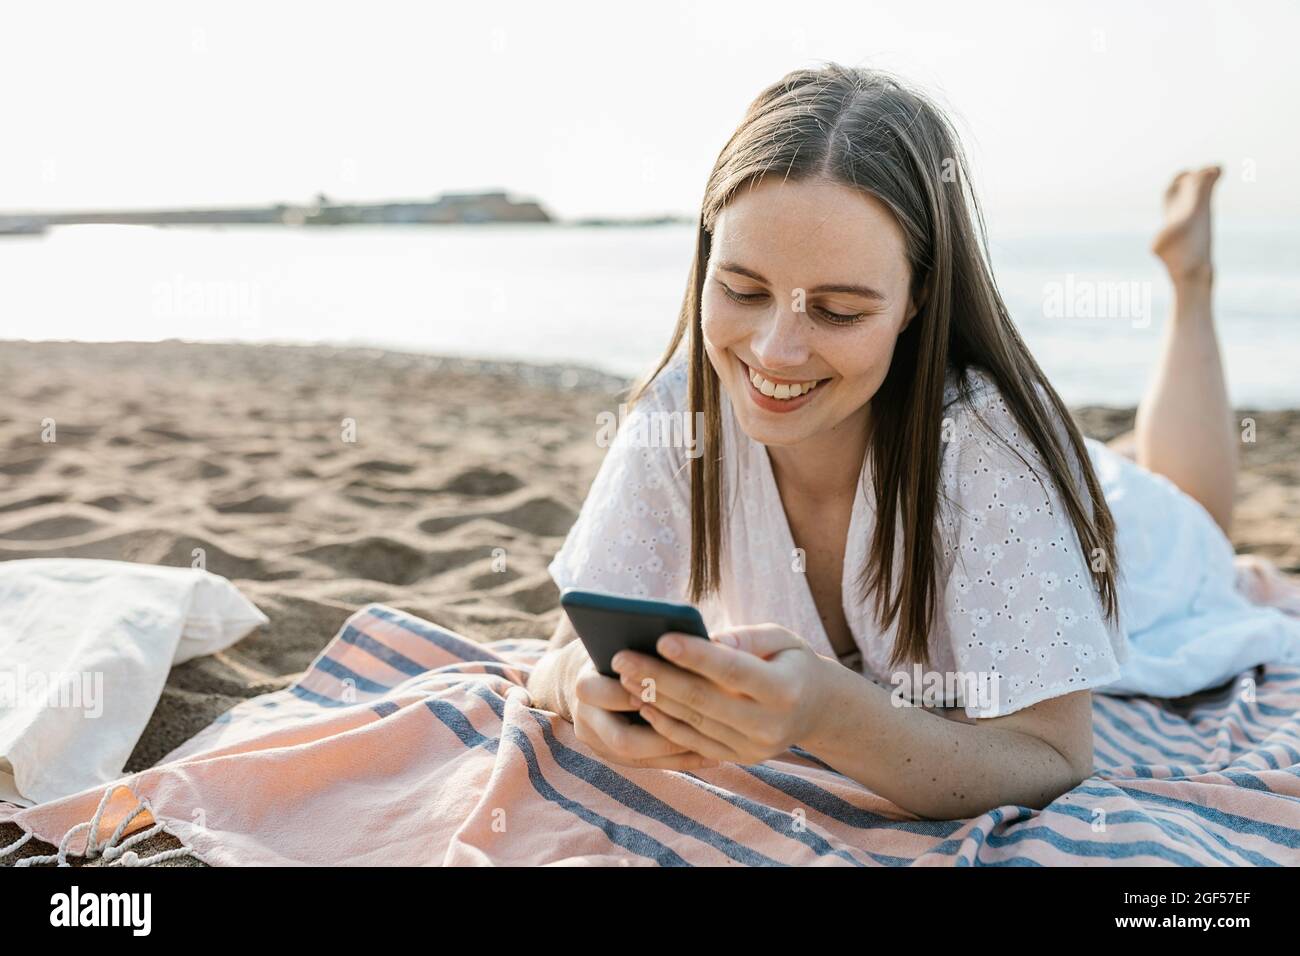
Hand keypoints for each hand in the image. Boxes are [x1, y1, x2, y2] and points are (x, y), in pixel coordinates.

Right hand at [539, 638, 720, 771]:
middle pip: (622, 740)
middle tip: (704, 732)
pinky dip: (677, 761)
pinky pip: (647, 765)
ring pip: (638, 759)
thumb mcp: (625, 639)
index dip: (648, 697)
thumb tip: (714, 643)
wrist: (582, 673)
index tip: (683, 694)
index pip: (611, 695)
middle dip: (664, 737)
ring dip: (676, 755)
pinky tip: (709, 756)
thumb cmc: (616, 647)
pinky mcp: (610, 755)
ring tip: (715, 749)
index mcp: (586, 683)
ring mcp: (595, 741)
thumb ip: (654, 643)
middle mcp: (585, 718)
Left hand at [611, 624, 827, 764]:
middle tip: (621, 657)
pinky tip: (642, 701)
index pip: (733, 671)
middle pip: (704, 699)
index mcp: (785, 690)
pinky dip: (664, 722)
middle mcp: (769, 725)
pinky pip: (693, 741)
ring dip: (654, 699)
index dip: (697, 656)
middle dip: (658, 677)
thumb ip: (746, 637)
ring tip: (624, 676)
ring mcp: (752, 747)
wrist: (817, 710)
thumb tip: (709, 638)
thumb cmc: (791, 662)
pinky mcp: (737, 757)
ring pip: (693, 722)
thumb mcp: (782, 638)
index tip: (662, 638)